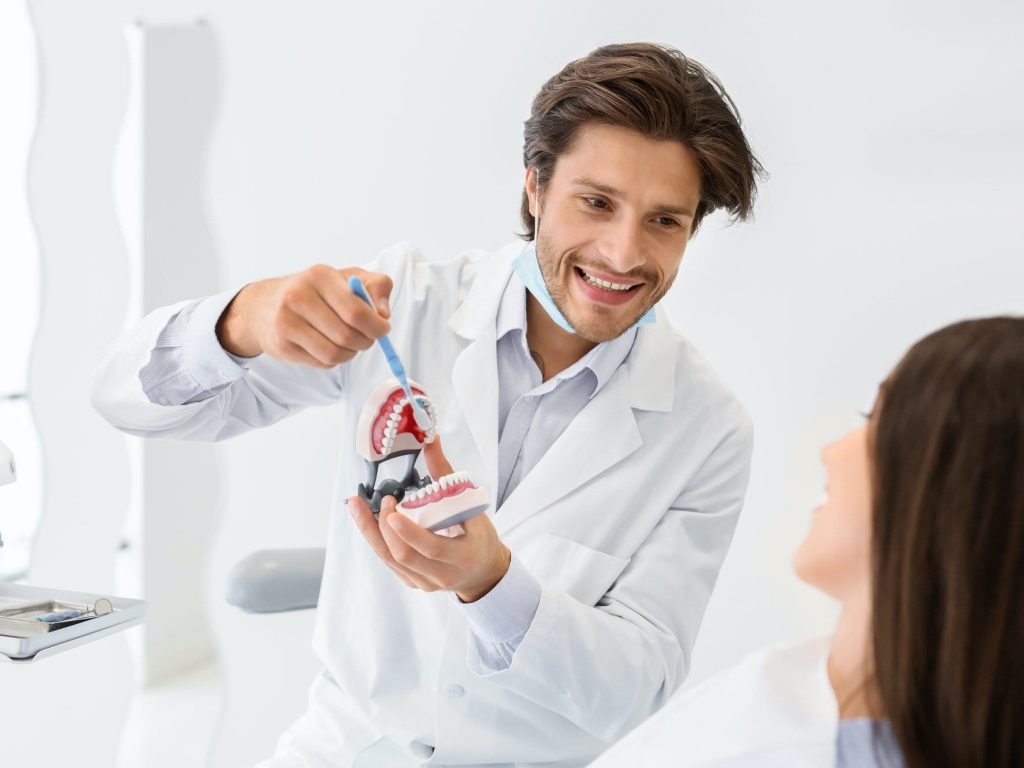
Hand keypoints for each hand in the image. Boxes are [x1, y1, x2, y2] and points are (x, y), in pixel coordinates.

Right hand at [216, 265, 392, 366]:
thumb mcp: (346, 277)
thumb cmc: (314, 291)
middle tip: (367, 338)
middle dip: (366, 342)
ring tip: (349, 343)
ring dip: (350, 354)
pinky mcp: (281, 346)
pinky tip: (328, 346)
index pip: (356, 311)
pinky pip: (321, 363)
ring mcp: (286, 323)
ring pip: (335, 354)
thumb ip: (376, 286)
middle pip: (347, 336)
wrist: (264, 305)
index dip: (376, 326)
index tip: (382, 328)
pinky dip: (333, 360)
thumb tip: (384, 313)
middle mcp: (298, 297)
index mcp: (319, 276)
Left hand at [348, 437, 510, 602]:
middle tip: (383, 500)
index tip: (393, 512)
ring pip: (390, 559)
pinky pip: (389, 561)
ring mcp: (424, 582)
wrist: (482, 573)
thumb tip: (431, 441)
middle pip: (403, 555)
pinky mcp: (412, 582)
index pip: (431, 548)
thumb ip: (447, 476)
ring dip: (370, 531)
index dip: (410, 532)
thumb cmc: (480, 539)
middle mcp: (441, 574)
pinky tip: (367, 521)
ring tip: (356, 506)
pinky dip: (376, 538)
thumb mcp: (472, 508)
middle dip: (384, 527)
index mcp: (462, 557)